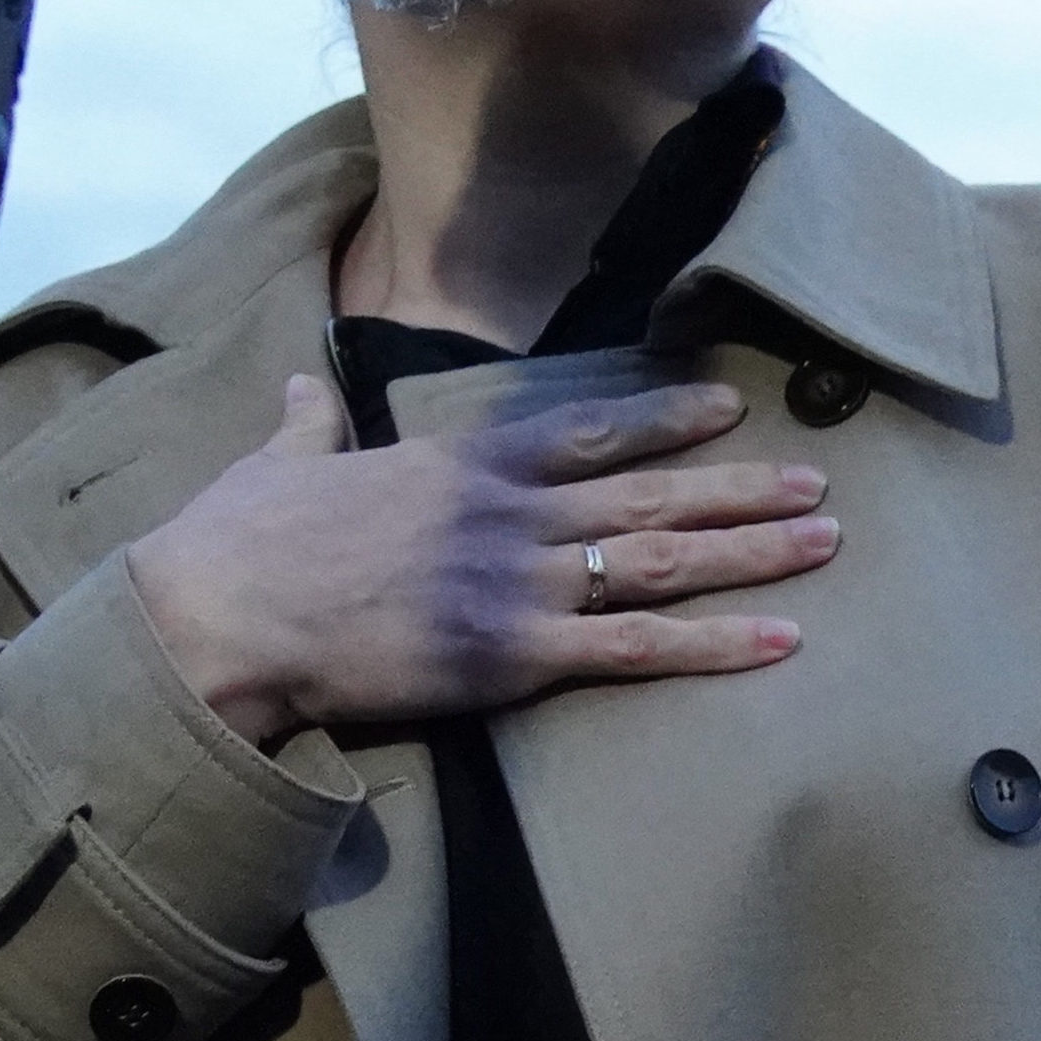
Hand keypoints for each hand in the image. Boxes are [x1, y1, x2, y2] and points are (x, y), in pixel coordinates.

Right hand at [128, 376, 836, 743]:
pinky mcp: (512, 655)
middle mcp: (507, 514)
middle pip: (650, 495)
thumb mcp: (278, 463)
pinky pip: (636, 649)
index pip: (586, 432)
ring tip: (825, 544)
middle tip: (821, 483)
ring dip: (752, 554)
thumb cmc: (236, 545)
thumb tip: (299, 386)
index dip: (664, 420)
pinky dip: (715, 645)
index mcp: (459, 464)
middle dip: (741, 490)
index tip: (728, 408)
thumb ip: (308, 425)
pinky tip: (780, 643)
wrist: (215, 617)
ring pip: (661, 561)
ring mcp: (516, 583)